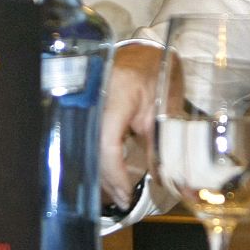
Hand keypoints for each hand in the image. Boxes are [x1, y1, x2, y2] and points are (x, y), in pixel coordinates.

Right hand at [99, 42, 162, 209]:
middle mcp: (96, 97)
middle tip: (123, 199)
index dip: (114, 173)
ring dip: (101, 173)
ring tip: (119, 192)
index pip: (107, 142)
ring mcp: (86, 100)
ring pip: (86, 147)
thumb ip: (160, 142)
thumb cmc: (156, 71)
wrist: (142, 50)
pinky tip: (108, 174)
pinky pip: (88, 139)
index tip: (126, 193)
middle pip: (92, 149)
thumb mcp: (164, 107)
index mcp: (119, 93)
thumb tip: (166, 180)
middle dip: (107, 179)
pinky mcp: (84, 107)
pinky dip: (98, 159)